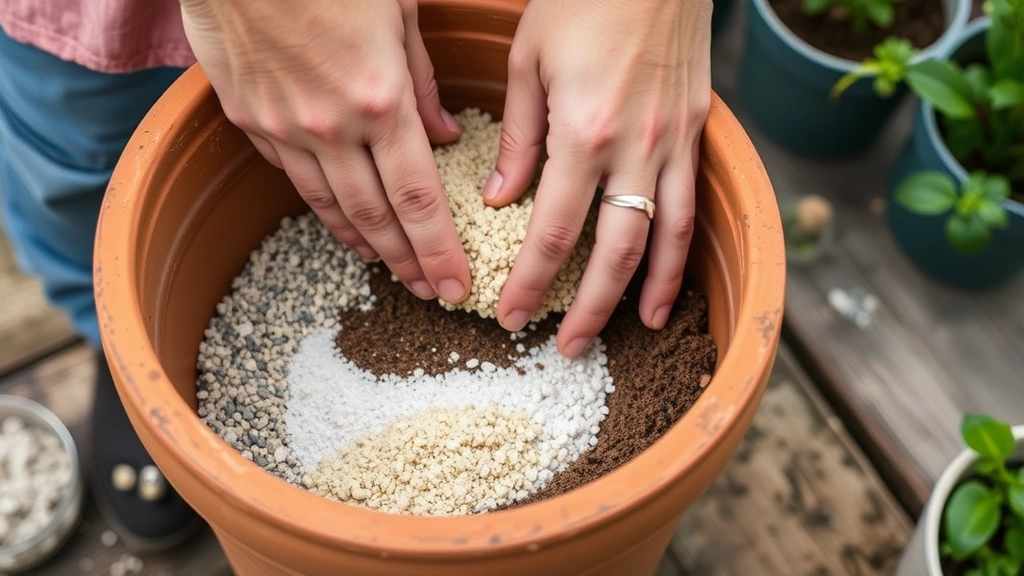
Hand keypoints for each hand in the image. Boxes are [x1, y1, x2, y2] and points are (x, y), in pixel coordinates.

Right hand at [179, 0, 471, 302]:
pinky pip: (292, 175)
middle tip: (430, 293)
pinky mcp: (248, 118)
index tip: (457, 286)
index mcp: (379, 99)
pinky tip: (343, 219)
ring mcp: (283, 127)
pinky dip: (322, 204)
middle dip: (408, 262)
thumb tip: (446, 134)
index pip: (418, 199)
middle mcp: (330, 127)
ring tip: (390, 267)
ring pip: (331, 205)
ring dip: (365, 243)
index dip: (440, 251)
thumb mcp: (399, 11)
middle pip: (377, 216)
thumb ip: (423, 82)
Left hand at [485, 0, 712, 356]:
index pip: (551, 233)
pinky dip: (681, 254)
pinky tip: (669, 284)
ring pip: (661, 242)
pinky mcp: (694, 136)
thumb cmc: (582, 1)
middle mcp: (632, 151)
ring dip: (643, 295)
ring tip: (628, 334)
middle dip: (587, 309)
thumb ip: (517, 138)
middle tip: (563, 346)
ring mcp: (670, 146)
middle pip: (611, 254)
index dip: (531, 283)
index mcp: (581, 134)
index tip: (512, 315)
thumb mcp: (527, 62)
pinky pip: (690, 210)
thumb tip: (500, 200)